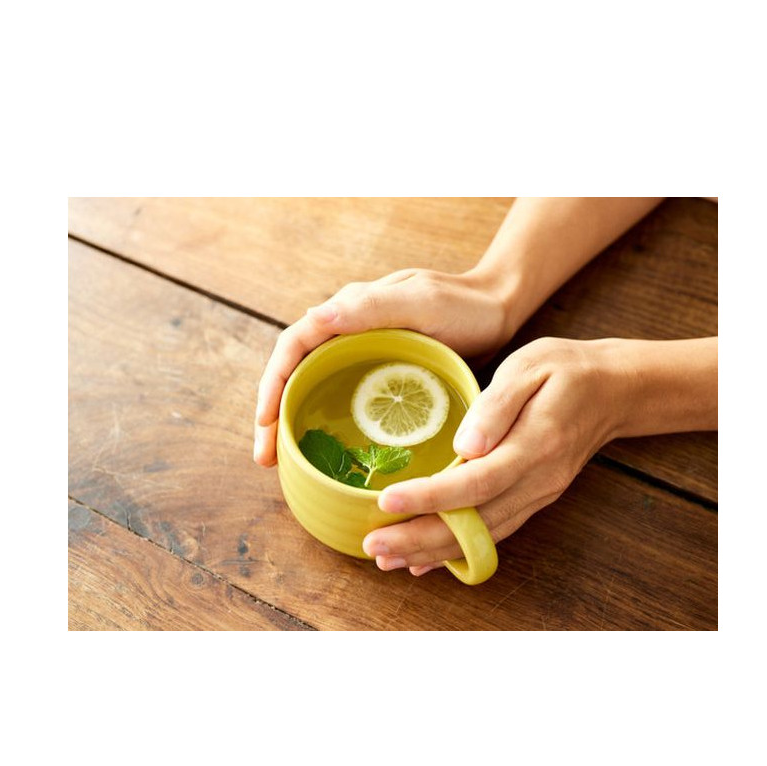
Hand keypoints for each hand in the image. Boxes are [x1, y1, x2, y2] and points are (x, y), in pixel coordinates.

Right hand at [253, 268, 510, 465]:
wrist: (501, 309)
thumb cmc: (465, 304)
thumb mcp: (421, 302)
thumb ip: (372, 307)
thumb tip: (312, 318)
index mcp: (349, 311)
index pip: (294, 346)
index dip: (273, 383)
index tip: (265, 421)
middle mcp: (348, 332)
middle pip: (295, 373)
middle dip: (273, 414)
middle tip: (265, 458)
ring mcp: (363, 355)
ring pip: (314, 389)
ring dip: (293, 423)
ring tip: (283, 463)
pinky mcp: (381, 376)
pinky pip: (342, 400)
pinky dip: (326, 426)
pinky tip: (327, 456)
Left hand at [361, 338, 623, 572]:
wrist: (615, 391)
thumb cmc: (567, 370)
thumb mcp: (530, 367)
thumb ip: (496, 406)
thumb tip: (465, 444)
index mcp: (533, 446)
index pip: (475, 482)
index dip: (430, 498)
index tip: (387, 501)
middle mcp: (536, 482)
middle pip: (473, 524)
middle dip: (419, 538)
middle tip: (373, 545)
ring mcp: (537, 496)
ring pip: (481, 538)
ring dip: (431, 551)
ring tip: (386, 557)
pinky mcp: (533, 500)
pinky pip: (491, 534)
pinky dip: (456, 551)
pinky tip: (423, 559)